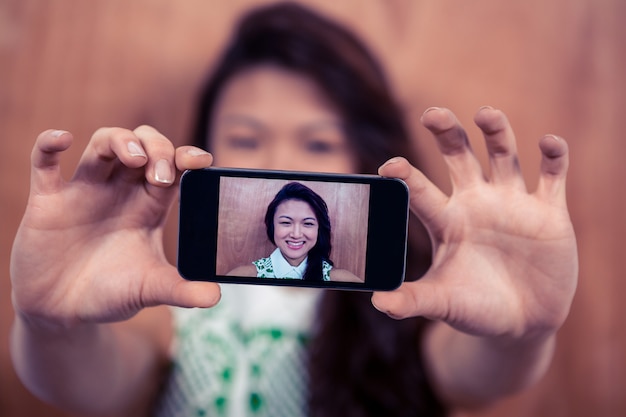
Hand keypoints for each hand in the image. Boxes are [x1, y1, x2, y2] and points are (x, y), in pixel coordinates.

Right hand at [11, 127, 219, 327]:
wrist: (63, 312)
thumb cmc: (111, 293)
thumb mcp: (149, 290)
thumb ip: (181, 290)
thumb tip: (215, 298)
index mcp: (149, 206)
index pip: (173, 167)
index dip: (186, 156)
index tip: (201, 160)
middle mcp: (121, 191)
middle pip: (143, 145)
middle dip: (157, 148)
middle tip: (161, 175)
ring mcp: (85, 191)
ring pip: (104, 143)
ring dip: (121, 140)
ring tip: (134, 159)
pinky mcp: (48, 200)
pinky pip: (44, 162)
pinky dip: (48, 144)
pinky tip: (64, 139)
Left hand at [373, 107, 577, 339]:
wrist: (523, 322)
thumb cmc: (475, 308)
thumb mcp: (444, 302)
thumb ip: (413, 300)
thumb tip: (378, 303)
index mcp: (446, 221)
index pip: (421, 191)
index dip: (407, 176)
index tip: (390, 166)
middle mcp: (476, 202)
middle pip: (459, 156)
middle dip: (447, 133)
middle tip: (432, 114)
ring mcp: (512, 203)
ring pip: (503, 155)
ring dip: (497, 132)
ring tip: (485, 114)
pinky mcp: (548, 211)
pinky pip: (552, 175)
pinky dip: (554, 157)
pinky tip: (548, 143)